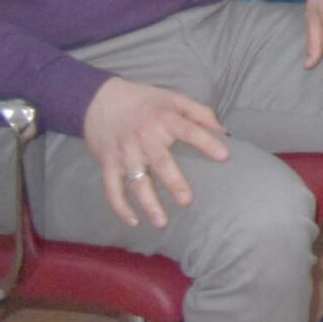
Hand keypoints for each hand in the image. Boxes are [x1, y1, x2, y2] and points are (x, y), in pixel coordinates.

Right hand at [82, 78, 230, 227]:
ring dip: (148, 203)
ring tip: (162, 222)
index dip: (206, 143)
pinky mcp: (108, 164)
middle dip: (173, 182)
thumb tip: (225, 131)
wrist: (98, 100)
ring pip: (136, 182)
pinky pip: (112, 189)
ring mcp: (125, 154)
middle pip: (160, 162)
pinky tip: (133, 222)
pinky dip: (120, 207)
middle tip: (187, 201)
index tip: (225, 157)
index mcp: (164, 120)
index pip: (189, 131)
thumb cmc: (144, 102)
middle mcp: (144, 138)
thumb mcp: (173, 99)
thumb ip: (200, 113)